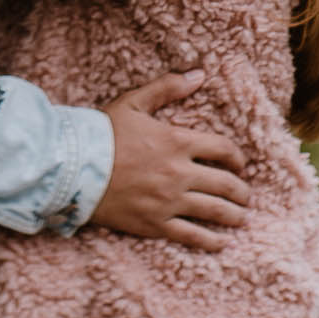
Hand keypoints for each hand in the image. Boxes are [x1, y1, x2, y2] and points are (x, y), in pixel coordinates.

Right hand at [88, 71, 250, 253]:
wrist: (73, 167)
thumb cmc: (103, 132)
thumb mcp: (135, 102)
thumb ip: (168, 87)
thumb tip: (199, 74)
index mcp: (178, 141)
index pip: (223, 149)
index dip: (238, 157)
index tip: (240, 164)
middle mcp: (180, 173)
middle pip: (226, 184)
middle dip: (241, 191)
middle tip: (246, 196)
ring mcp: (169, 201)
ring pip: (215, 211)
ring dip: (234, 215)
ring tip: (241, 217)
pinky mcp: (155, 224)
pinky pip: (192, 235)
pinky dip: (211, 241)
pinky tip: (221, 243)